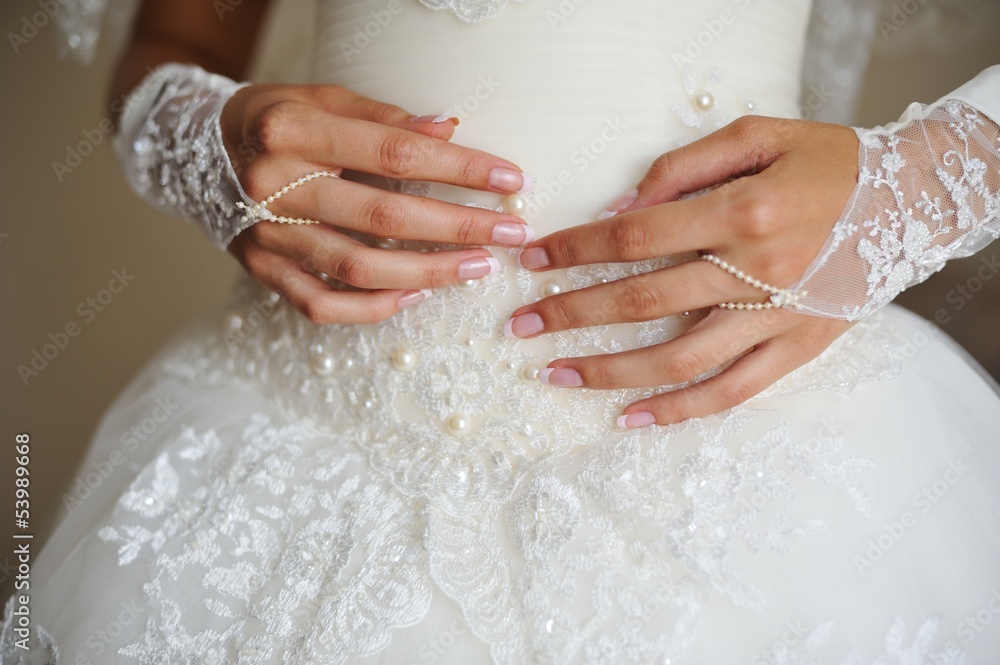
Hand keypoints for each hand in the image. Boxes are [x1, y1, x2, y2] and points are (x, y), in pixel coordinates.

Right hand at [223, 84, 533, 323]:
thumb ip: (384, 119)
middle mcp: (275, 186)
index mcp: (293, 131)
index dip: (458, 169)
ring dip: (427, 274)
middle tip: (510, 235)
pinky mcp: (261, 269)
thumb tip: (450, 130)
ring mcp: (266, 235)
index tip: (509, 179)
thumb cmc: (275, 119)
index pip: (394, 154)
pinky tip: (416, 298)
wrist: (194, 149)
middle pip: (382, 218)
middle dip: (457, 229)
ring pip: (357, 270)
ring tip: (477, 269)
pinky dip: (372, 308)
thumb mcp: (323, 100)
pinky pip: (322, 305)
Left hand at [504, 115, 859, 425]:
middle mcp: (756, 271)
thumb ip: (684, 167)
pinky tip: (631, 418)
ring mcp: (776, 318)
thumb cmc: (827, 162)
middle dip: (572, 314)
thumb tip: (621, 209)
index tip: (534, 262)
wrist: (910, 200)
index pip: (636, 237)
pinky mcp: (796, 349)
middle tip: (521, 328)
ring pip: (678, 358)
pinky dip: (679, 409)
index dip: (577, 250)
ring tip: (556, 376)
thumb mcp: (759, 136)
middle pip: (642, 302)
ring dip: (610, 370)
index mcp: (743, 212)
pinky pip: (730, 391)